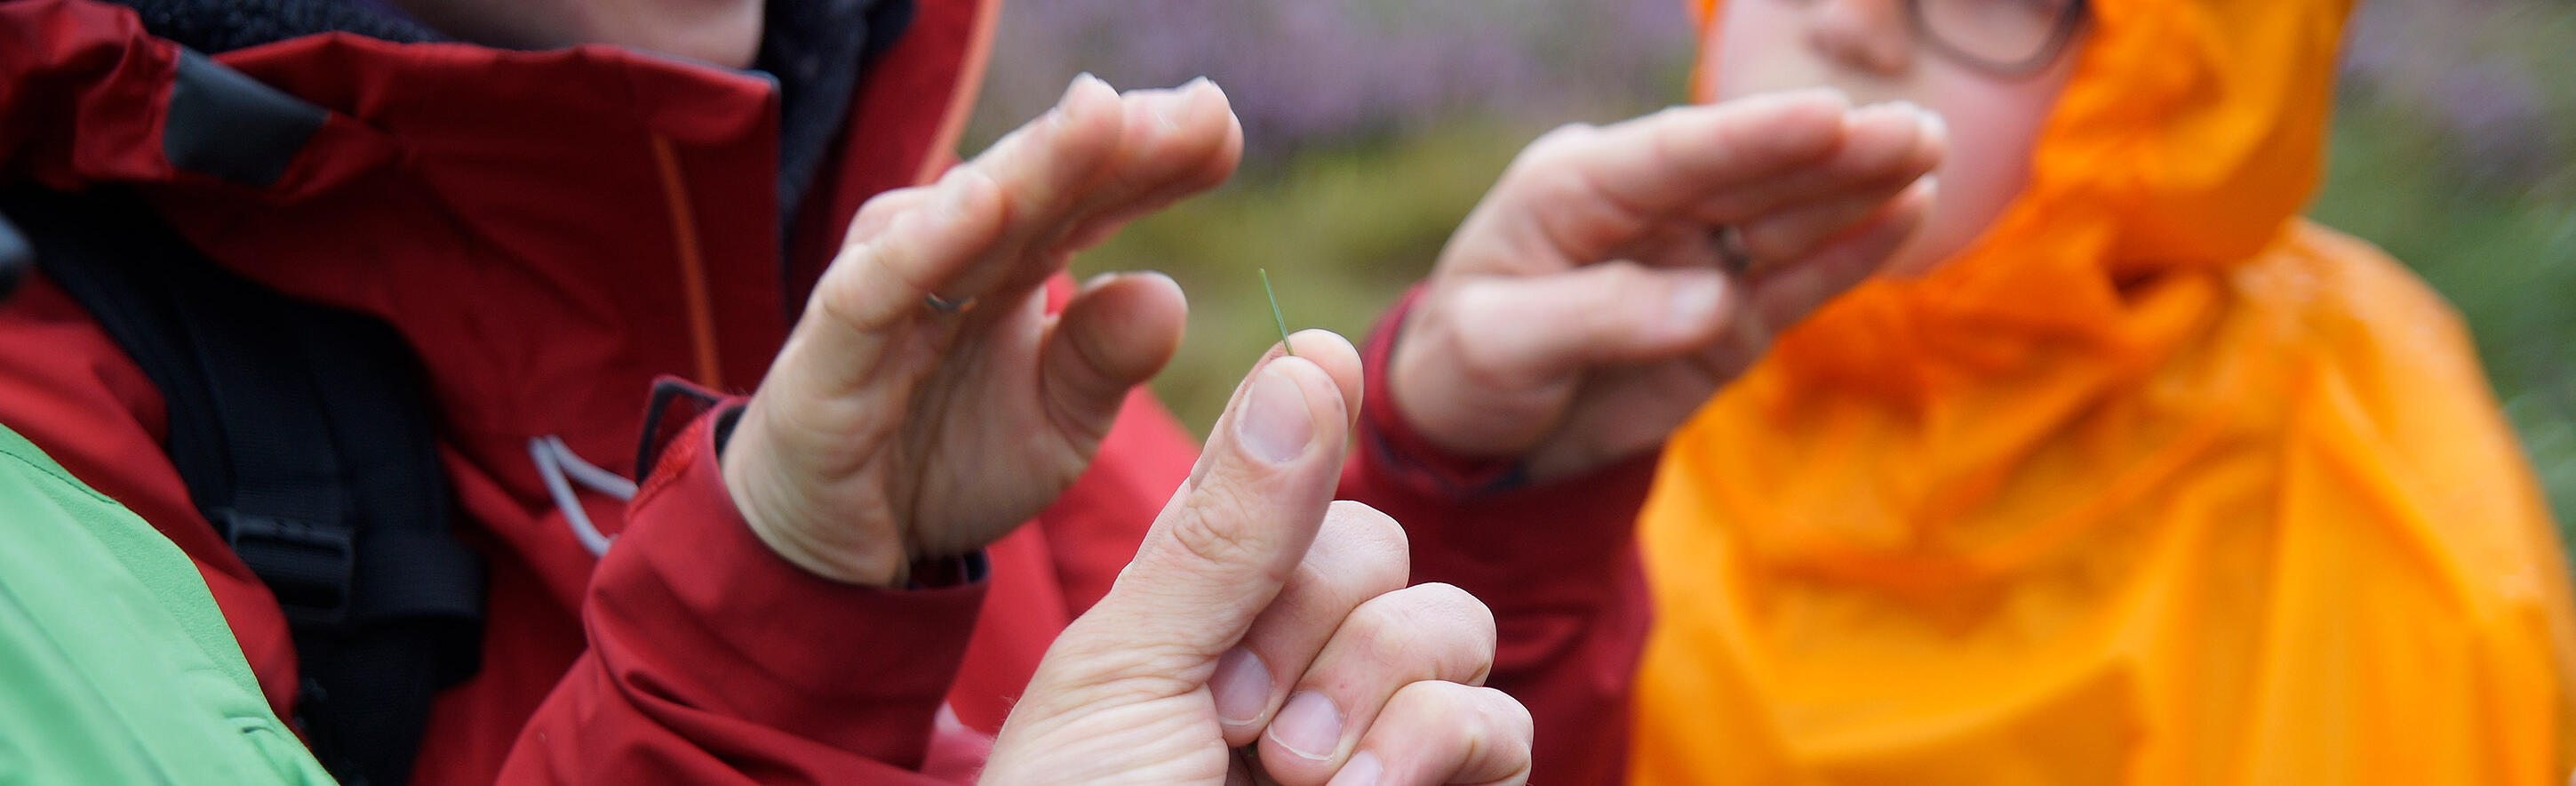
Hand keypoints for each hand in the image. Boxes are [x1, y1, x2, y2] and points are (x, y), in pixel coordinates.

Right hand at [722, 75, 1242, 584]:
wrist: (833, 550)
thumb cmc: (947, 461)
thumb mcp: (1057, 424)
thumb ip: (1107, 362)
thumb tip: (1167, 292)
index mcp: (1015, 263)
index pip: (1092, 195)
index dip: (1156, 160)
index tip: (1223, 125)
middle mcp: (951, 257)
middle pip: (1043, 185)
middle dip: (1118, 142)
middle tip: (1198, 109)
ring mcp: (887, 293)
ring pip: (966, 215)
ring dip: (1033, 162)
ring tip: (1102, 114)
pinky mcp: (829, 351)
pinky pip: (875, 287)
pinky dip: (925, 241)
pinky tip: (980, 197)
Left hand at [983, 331, 1530, 785]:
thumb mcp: (1130, 673)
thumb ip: (1228, 527)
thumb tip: (1314, 350)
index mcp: (1194, 619)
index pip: (1289, 487)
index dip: (1287, 482)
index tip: (1288, 440)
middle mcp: (1290, 670)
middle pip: (1379, 545)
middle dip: (1311, 621)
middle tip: (1227, 723)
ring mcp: (1373, 747)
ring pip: (1449, 625)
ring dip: (1372, 686)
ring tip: (1288, 779)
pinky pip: (1500, 726)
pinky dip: (1437, 745)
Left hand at [1390, 89, 1944, 479]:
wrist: (1476, 432)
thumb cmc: (1466, 368)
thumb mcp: (1499, 346)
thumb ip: (1601, 317)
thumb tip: (1716, 302)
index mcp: (1575, 188)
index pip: (1675, 154)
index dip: (1752, 136)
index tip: (1826, 115)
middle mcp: (1646, 209)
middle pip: (1750, 173)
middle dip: (1832, 150)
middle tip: (1915, 128)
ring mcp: (1695, 259)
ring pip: (1787, 217)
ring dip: (1858, 186)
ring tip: (1929, 150)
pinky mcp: (1729, 315)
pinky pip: (1798, 278)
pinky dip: (1853, 250)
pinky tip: (1911, 212)